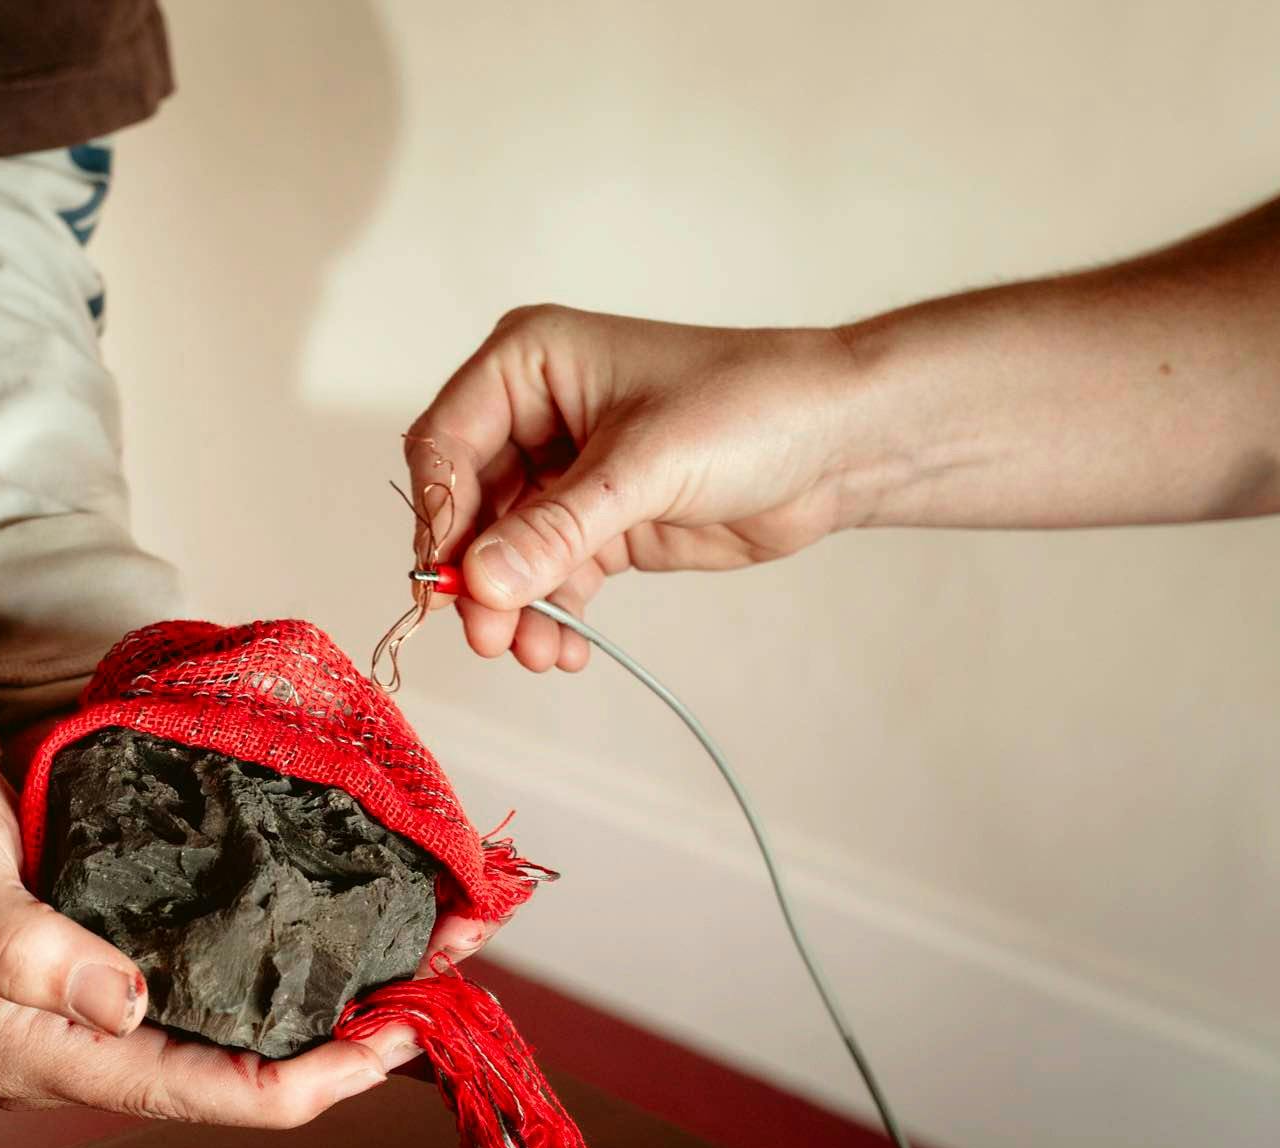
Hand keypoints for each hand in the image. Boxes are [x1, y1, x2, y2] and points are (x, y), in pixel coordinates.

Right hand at [0, 727, 423, 1125]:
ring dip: (326, 1011)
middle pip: (234, 1076)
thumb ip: (25, 943)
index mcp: (37, 1050)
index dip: (305, 1082)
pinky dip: (284, 971)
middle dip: (341, 1050)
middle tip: (434, 999)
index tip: (389, 1043)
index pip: (196, 1095)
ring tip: (414, 970)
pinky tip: (338, 945)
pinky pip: (216, 990)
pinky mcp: (112, 963)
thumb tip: (123, 1005)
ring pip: (235, 1036)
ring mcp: (98, 1008)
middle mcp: (80, 1045)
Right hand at [405, 304, 863, 670]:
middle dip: (476, 575)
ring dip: (512, 606)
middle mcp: (534, 416)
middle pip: (466, 507)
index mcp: (527, 365)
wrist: (841, 443)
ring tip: (534, 652)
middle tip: (488, 634)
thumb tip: (481, 582)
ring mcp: (563, 475)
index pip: (445, 441)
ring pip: (504, 553)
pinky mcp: (597, 524)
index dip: (438, 513)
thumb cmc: (753, 406)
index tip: (448, 579)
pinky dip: (548, 615)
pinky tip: (562, 649)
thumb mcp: (644, 466)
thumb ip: (558, 529)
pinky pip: (548, 577)